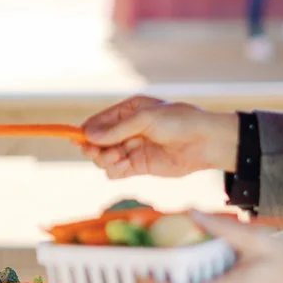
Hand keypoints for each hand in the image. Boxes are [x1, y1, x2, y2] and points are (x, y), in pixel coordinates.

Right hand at [82, 95, 238, 179]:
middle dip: (95, 148)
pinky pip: (117, 171)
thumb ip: (117, 129)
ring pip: (104, 158)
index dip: (86, 131)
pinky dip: (115, 170)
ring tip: (118, 158)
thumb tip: (88, 135)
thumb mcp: (146, 119)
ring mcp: (133, 148)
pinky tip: (123, 166)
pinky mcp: (140, 166)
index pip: (99, 121)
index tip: (77, 139)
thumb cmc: (179, 121)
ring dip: (105, 159)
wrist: (206, 142)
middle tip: (99, 151)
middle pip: (98, 142)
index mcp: (128, 111)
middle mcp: (128, 130)